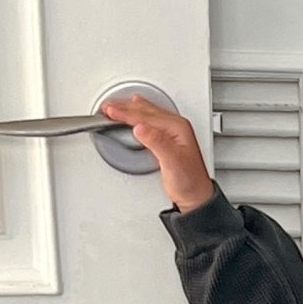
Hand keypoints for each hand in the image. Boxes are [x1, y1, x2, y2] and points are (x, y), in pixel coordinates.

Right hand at [100, 94, 213, 211]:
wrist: (195, 196)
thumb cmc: (188, 182)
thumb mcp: (172, 162)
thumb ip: (157, 143)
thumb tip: (141, 127)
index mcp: (178, 128)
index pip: (146, 116)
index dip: (126, 113)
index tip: (110, 112)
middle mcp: (176, 127)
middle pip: (146, 111)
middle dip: (125, 107)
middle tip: (107, 107)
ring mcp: (172, 132)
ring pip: (147, 113)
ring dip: (130, 109)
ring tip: (116, 106)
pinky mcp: (168, 139)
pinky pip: (150, 120)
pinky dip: (138, 115)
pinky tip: (135, 110)